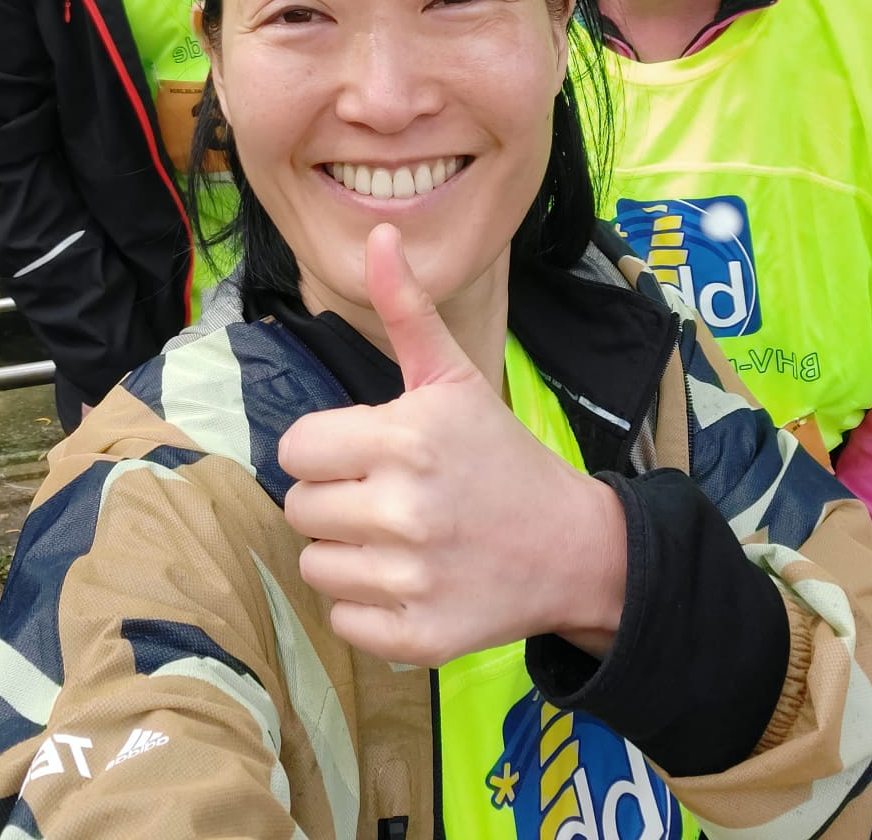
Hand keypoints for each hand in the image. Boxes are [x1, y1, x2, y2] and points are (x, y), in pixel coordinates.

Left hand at [278, 223, 625, 666]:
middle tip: (384, 495)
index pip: (296, 449)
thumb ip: (406, 309)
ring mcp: (414, 578)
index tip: (363, 452)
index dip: (324, 449)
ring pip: (315, 566)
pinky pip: (342, 620)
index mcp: (405, 438)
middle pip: (301, 508)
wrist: (574, 547)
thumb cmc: (498, 454)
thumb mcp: (453, 376)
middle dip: (333, 499)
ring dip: (345, 554)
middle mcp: (406, 509)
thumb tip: (382, 234)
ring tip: (396, 537)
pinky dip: (366, 607)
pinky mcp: (421, 637)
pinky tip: (407, 580)